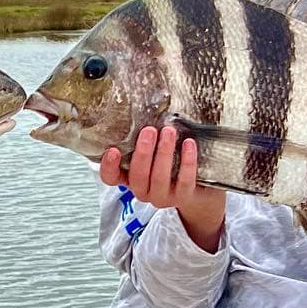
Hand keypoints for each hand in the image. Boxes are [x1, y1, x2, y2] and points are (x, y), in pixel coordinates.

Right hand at [100, 126, 225, 252]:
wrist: (197, 185)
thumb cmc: (169, 160)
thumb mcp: (152, 148)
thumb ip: (143, 138)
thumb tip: (141, 110)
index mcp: (129, 177)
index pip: (111, 177)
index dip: (109, 166)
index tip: (113, 150)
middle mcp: (143, 190)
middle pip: (137, 176)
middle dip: (143, 152)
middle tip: (149, 131)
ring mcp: (162, 196)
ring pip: (159, 179)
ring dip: (163, 153)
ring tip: (169, 132)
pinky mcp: (183, 197)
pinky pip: (184, 181)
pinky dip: (187, 161)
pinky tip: (188, 143)